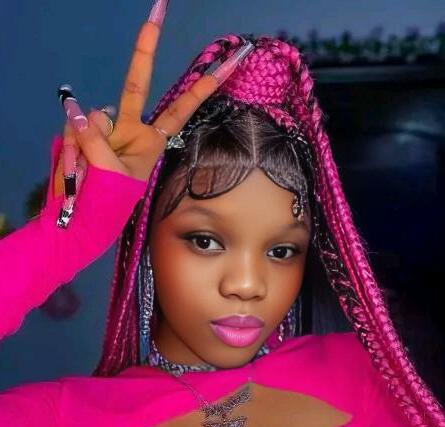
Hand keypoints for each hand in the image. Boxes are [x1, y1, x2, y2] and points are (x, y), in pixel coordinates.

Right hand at [54, 0, 253, 194]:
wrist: (80, 220)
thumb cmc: (108, 203)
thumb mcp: (111, 177)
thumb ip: (97, 142)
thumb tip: (79, 112)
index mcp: (151, 141)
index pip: (180, 109)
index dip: (200, 89)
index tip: (224, 67)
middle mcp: (130, 129)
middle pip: (136, 85)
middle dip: (144, 51)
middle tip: (156, 15)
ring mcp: (106, 129)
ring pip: (94, 117)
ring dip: (84, 147)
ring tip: (85, 177)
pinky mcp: (82, 132)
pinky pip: (74, 127)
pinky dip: (70, 150)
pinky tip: (74, 171)